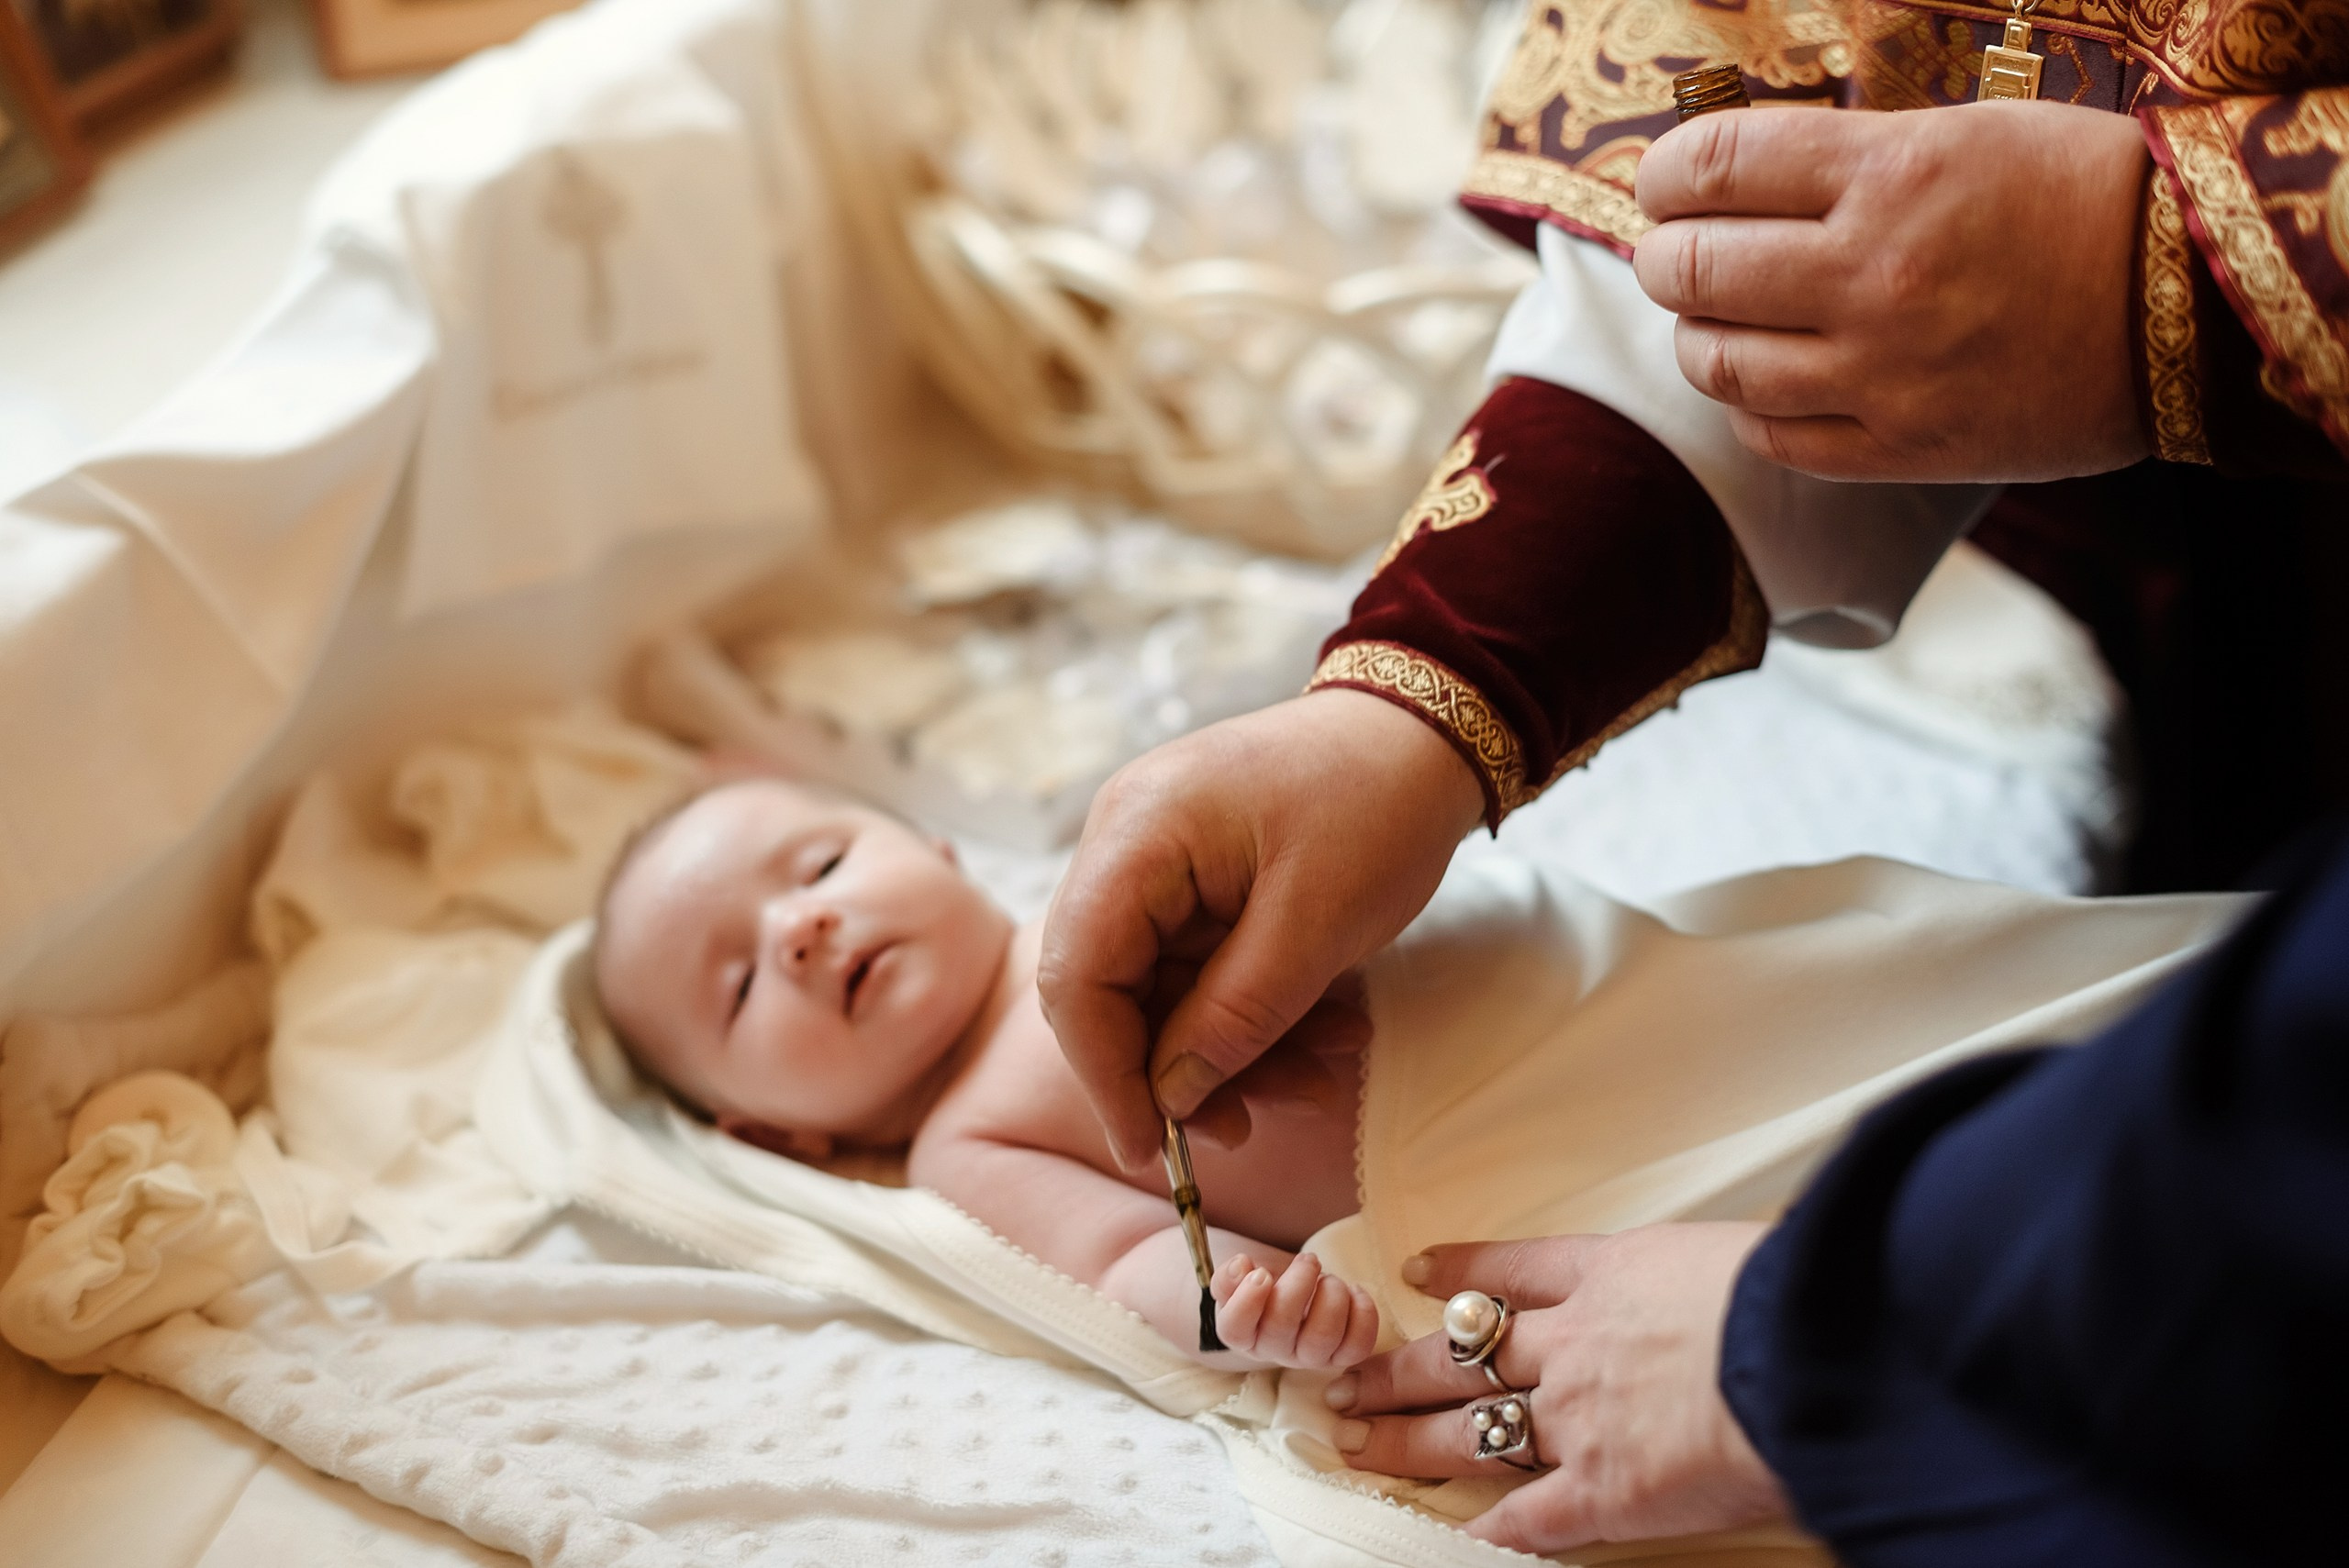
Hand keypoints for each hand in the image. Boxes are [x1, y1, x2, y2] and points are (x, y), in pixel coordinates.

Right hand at [1040, 688, 1482, 1170]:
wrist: (1428, 730)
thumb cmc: (1377, 804)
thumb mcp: (1316, 926)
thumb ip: (1235, 1017)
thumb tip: (1170, 1097)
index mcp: (1137, 835)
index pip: (1076, 975)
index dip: (1106, 1071)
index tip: (1153, 1146)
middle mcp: (1126, 844)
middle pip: (1109, 988)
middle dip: (1175, 1069)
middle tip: (1244, 1129)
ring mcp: (1158, 861)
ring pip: (1161, 989)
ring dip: (1231, 1049)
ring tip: (1316, 1082)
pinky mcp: (1196, 880)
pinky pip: (1201, 967)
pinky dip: (1254, 1013)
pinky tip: (1324, 1038)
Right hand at [1212, 1250, 1380, 1369]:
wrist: (1288, 1297)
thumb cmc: (1262, 1285)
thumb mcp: (1239, 1277)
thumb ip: (1230, 1275)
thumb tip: (1241, 1265)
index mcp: (1241, 1332)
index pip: (1235, 1328)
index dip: (1248, 1301)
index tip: (1261, 1273)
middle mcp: (1272, 1350)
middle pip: (1281, 1327)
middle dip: (1298, 1285)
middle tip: (1308, 1260)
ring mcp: (1307, 1357)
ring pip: (1322, 1337)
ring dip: (1332, 1297)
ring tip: (1329, 1277)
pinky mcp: (1338, 1355)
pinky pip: (1357, 1346)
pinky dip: (1363, 1315)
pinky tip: (1355, 1290)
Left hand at [1325, 1226, 1786, 1553]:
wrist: (1809, 1348)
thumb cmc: (1798, 1290)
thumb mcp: (1735, 1254)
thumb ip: (1703, 1278)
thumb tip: (1724, 1289)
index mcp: (1612, 1274)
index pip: (1517, 1268)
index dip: (1462, 1270)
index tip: (1419, 1271)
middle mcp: (1578, 1343)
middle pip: (1463, 1355)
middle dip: (1398, 1370)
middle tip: (1345, 1380)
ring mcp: (1581, 1418)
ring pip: (1470, 1429)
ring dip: (1407, 1442)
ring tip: (1356, 1447)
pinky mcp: (1603, 1489)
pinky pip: (1532, 1516)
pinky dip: (1493, 1530)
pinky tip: (1459, 1537)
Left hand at [1632, 100, 2150, 481]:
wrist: (2194, 300)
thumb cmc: (2080, 197)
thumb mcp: (1964, 135)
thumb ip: (1846, 160)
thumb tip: (1734, 181)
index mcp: (1891, 174)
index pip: (1713, 166)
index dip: (1665, 175)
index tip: (1663, 184)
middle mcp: (1873, 273)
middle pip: (1693, 268)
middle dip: (1664, 256)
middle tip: (1673, 253)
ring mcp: (1884, 370)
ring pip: (1717, 362)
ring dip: (1695, 336)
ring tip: (1712, 319)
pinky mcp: (1903, 445)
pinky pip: (1774, 436)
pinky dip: (1745, 408)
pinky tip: (1761, 383)